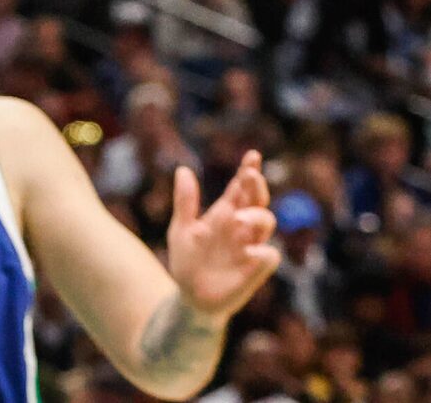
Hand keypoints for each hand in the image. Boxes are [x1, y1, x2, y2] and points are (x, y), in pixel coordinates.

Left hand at [167, 152, 280, 321]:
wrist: (189, 295)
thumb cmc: (188, 261)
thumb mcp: (181, 228)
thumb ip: (185, 202)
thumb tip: (183, 169)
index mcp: (225, 215)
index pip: (241, 189)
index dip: (248, 172)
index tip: (252, 155)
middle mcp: (242, 228)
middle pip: (258, 201)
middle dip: (256, 186)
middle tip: (249, 176)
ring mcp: (250, 247)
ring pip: (267, 222)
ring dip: (256, 215)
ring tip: (238, 218)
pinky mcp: (255, 269)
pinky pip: (269, 256)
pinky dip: (262, 251)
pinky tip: (250, 250)